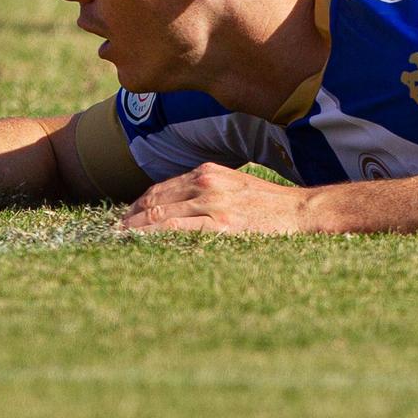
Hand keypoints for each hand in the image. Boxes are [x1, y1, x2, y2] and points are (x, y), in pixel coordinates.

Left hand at [118, 163, 319, 233]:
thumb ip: (207, 192)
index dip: (137, 205)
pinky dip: (152, 236)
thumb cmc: (269, 206)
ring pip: (159, 216)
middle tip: (114, 233)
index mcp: (207, 173)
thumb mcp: (234, 187)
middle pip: (154, 200)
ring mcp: (212, 204)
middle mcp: (206, 184)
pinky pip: (175, 230)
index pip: (160, 188)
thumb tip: (177, 209)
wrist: (303, 213)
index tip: (125, 219)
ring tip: (119, 241)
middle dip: (130, 218)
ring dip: (135, 229)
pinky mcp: (221, 225)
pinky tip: (139, 244)